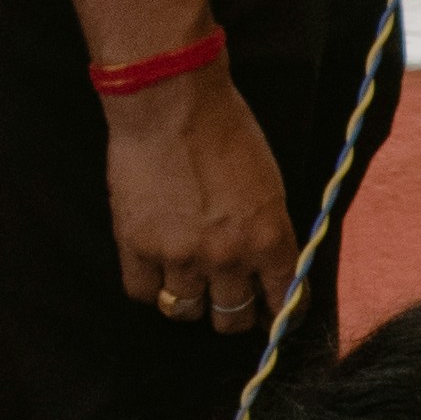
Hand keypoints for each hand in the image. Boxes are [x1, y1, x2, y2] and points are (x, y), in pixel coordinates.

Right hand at [105, 60, 295, 335]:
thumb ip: (269, 232)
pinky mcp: (136, 245)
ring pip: (184, 311)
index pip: (284, 304)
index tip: (270, 315)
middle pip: (231, 319)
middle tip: (223, 298)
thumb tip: (268, 268)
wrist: (171, 100)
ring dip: (187, 300)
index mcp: (269, 241)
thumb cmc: (225, 129)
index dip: (278, 316)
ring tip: (184, 281)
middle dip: (230, 311)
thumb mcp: (269, 184)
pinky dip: (148, 286)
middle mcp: (228, 258)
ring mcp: (180, 255)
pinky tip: (152, 268)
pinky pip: (141, 292)